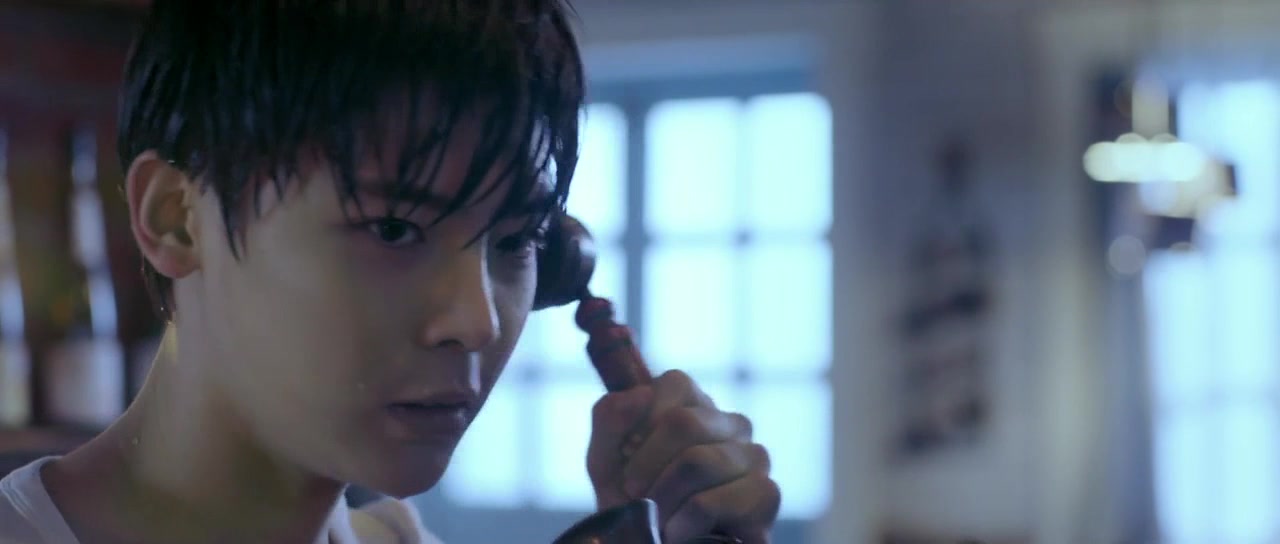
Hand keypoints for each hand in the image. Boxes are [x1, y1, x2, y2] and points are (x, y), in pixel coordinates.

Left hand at [586, 370, 779, 543]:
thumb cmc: (634, 499)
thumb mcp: (606, 458)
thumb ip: (610, 418)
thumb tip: (640, 394)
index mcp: (697, 404)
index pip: (676, 383)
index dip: (641, 423)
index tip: (626, 454)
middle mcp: (732, 423)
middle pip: (683, 422)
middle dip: (646, 465)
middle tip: (635, 493)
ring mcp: (754, 457)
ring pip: (696, 463)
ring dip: (661, 499)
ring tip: (657, 518)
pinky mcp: (765, 496)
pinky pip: (710, 503)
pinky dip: (681, 524)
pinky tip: (679, 533)